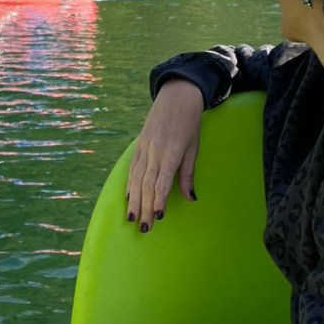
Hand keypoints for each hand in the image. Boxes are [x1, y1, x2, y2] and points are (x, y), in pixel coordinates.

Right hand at [125, 79, 203, 231]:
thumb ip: (188, 173)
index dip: (159, 200)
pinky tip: (128, 197)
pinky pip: (132, 168)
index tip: (158, 217)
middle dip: (145, 208)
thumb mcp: (194, 147)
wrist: (177, 95)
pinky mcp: (139, 144)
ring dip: (134, 200)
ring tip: (132, 219)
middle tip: (144, 229)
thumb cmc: (190, 122)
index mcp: (171, 152)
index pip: (162, 182)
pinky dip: (130, 184)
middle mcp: (154, 151)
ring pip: (136, 178)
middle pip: (147, 184)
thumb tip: (191, 198)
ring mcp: (144, 147)